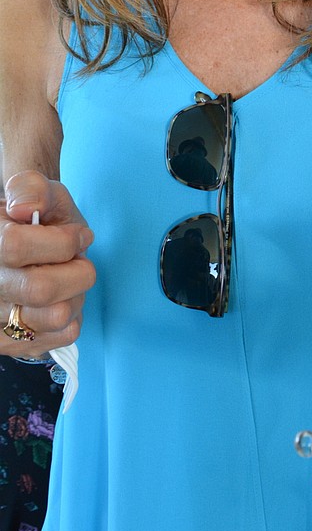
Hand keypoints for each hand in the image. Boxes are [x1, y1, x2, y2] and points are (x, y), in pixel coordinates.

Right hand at [0, 171, 94, 356]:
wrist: (31, 240)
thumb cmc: (36, 216)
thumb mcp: (37, 190)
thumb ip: (31, 188)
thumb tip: (25, 208)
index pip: (16, 247)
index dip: (61, 241)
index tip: (79, 235)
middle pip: (41, 289)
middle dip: (78, 271)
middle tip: (80, 260)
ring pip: (56, 316)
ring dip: (77, 295)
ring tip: (68, 280)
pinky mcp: (11, 342)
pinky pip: (62, 336)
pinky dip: (75, 317)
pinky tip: (62, 300)